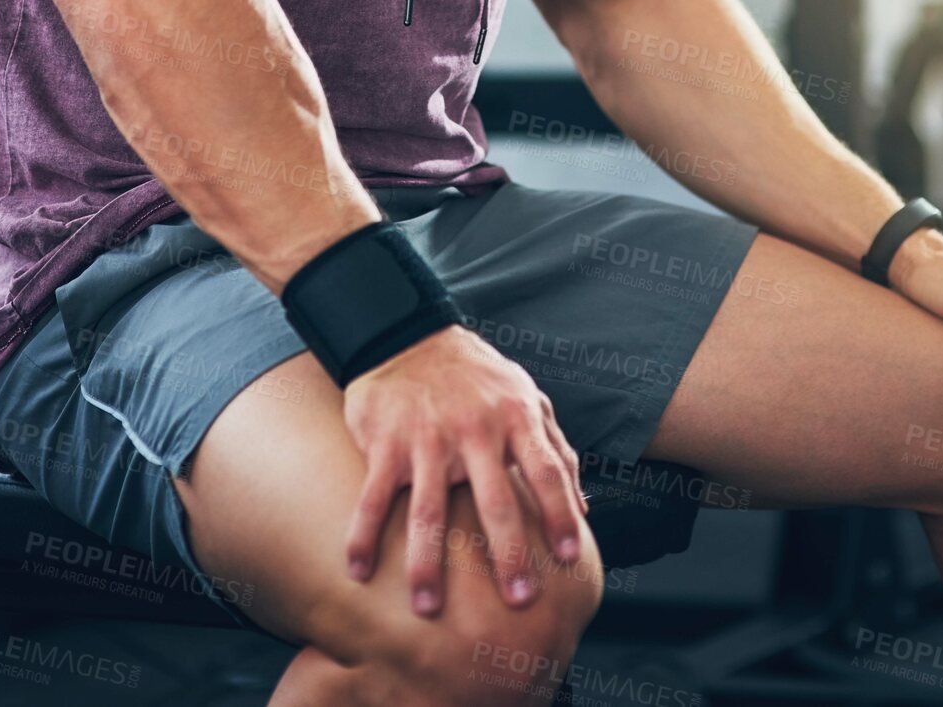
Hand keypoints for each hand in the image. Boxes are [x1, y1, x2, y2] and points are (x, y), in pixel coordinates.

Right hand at [341, 323, 589, 617]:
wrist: (407, 333)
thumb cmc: (475, 375)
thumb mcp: (524, 395)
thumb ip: (555, 448)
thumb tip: (583, 508)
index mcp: (514, 416)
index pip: (547, 471)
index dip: (560, 514)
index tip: (569, 558)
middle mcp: (473, 428)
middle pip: (495, 500)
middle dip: (508, 553)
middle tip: (518, 601)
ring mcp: (426, 437)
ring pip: (428, 510)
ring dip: (427, 564)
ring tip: (429, 609)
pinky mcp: (385, 442)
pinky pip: (373, 496)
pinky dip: (362, 535)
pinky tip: (359, 572)